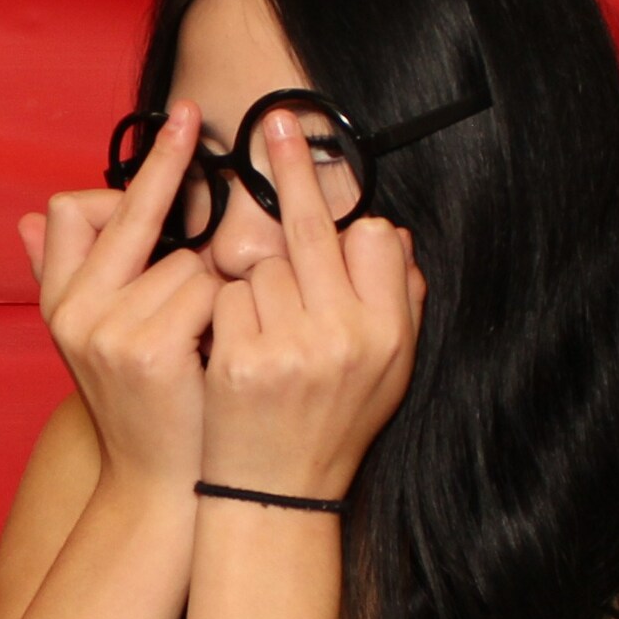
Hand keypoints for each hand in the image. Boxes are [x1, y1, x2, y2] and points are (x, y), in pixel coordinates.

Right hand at [21, 102, 221, 499]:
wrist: (160, 487)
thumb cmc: (148, 407)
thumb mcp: (97, 341)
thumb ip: (66, 277)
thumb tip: (28, 219)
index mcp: (59, 303)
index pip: (74, 210)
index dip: (121, 182)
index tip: (169, 141)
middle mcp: (73, 312)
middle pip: (123, 210)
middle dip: (164, 159)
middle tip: (191, 115)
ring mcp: (107, 331)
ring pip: (185, 258)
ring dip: (213, 283)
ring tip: (217, 329)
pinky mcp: (149, 349)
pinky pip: (205, 289)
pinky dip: (226, 307)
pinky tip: (225, 340)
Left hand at [200, 107, 419, 497]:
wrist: (274, 499)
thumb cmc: (330, 428)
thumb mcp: (386, 373)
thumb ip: (395, 301)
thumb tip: (389, 233)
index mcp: (388, 334)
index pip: (372, 237)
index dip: (347, 226)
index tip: (327, 177)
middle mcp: (347, 337)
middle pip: (312, 230)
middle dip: (291, 168)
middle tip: (278, 120)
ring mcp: (291, 348)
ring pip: (261, 266)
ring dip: (253, 286)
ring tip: (261, 337)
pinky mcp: (240, 359)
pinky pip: (226, 296)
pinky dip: (223, 312)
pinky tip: (230, 348)